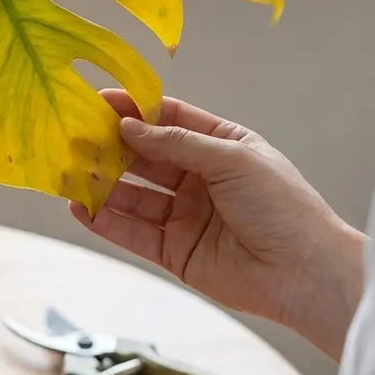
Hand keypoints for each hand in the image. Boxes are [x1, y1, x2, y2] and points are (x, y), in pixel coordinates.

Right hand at [71, 91, 365, 359]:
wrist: (305, 273)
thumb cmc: (284, 207)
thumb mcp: (233, 159)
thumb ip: (177, 142)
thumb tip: (130, 125)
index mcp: (221, 146)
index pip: (169, 120)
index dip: (135, 110)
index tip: (99, 101)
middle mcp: (199, 178)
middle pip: (144, 157)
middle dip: (110, 147)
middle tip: (75, 137)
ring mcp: (184, 215)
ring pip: (133, 195)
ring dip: (101, 184)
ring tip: (70, 174)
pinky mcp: (173, 251)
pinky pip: (132, 232)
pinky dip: (105, 221)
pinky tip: (80, 208)